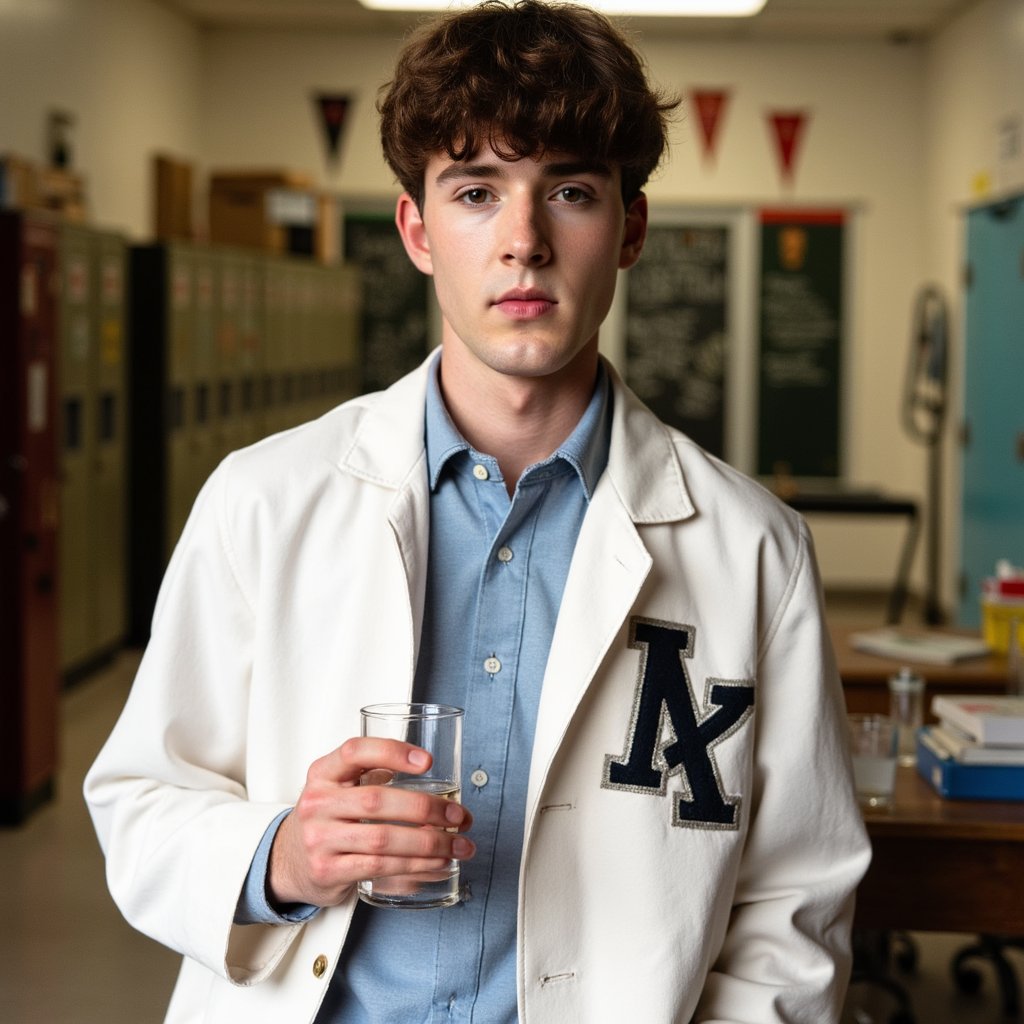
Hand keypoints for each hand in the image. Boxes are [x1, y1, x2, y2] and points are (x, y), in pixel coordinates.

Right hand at [267, 737, 474, 907]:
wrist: (289, 860)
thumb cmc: (329, 817)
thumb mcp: (340, 786)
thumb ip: (375, 774)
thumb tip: (434, 780)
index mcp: (323, 773)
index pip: (354, 752)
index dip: (392, 752)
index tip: (427, 762)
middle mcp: (317, 803)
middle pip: (377, 801)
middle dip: (426, 808)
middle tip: (458, 815)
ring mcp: (319, 839)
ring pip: (383, 840)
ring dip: (430, 844)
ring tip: (459, 845)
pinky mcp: (328, 871)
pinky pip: (380, 868)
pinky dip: (415, 866)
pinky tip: (438, 864)